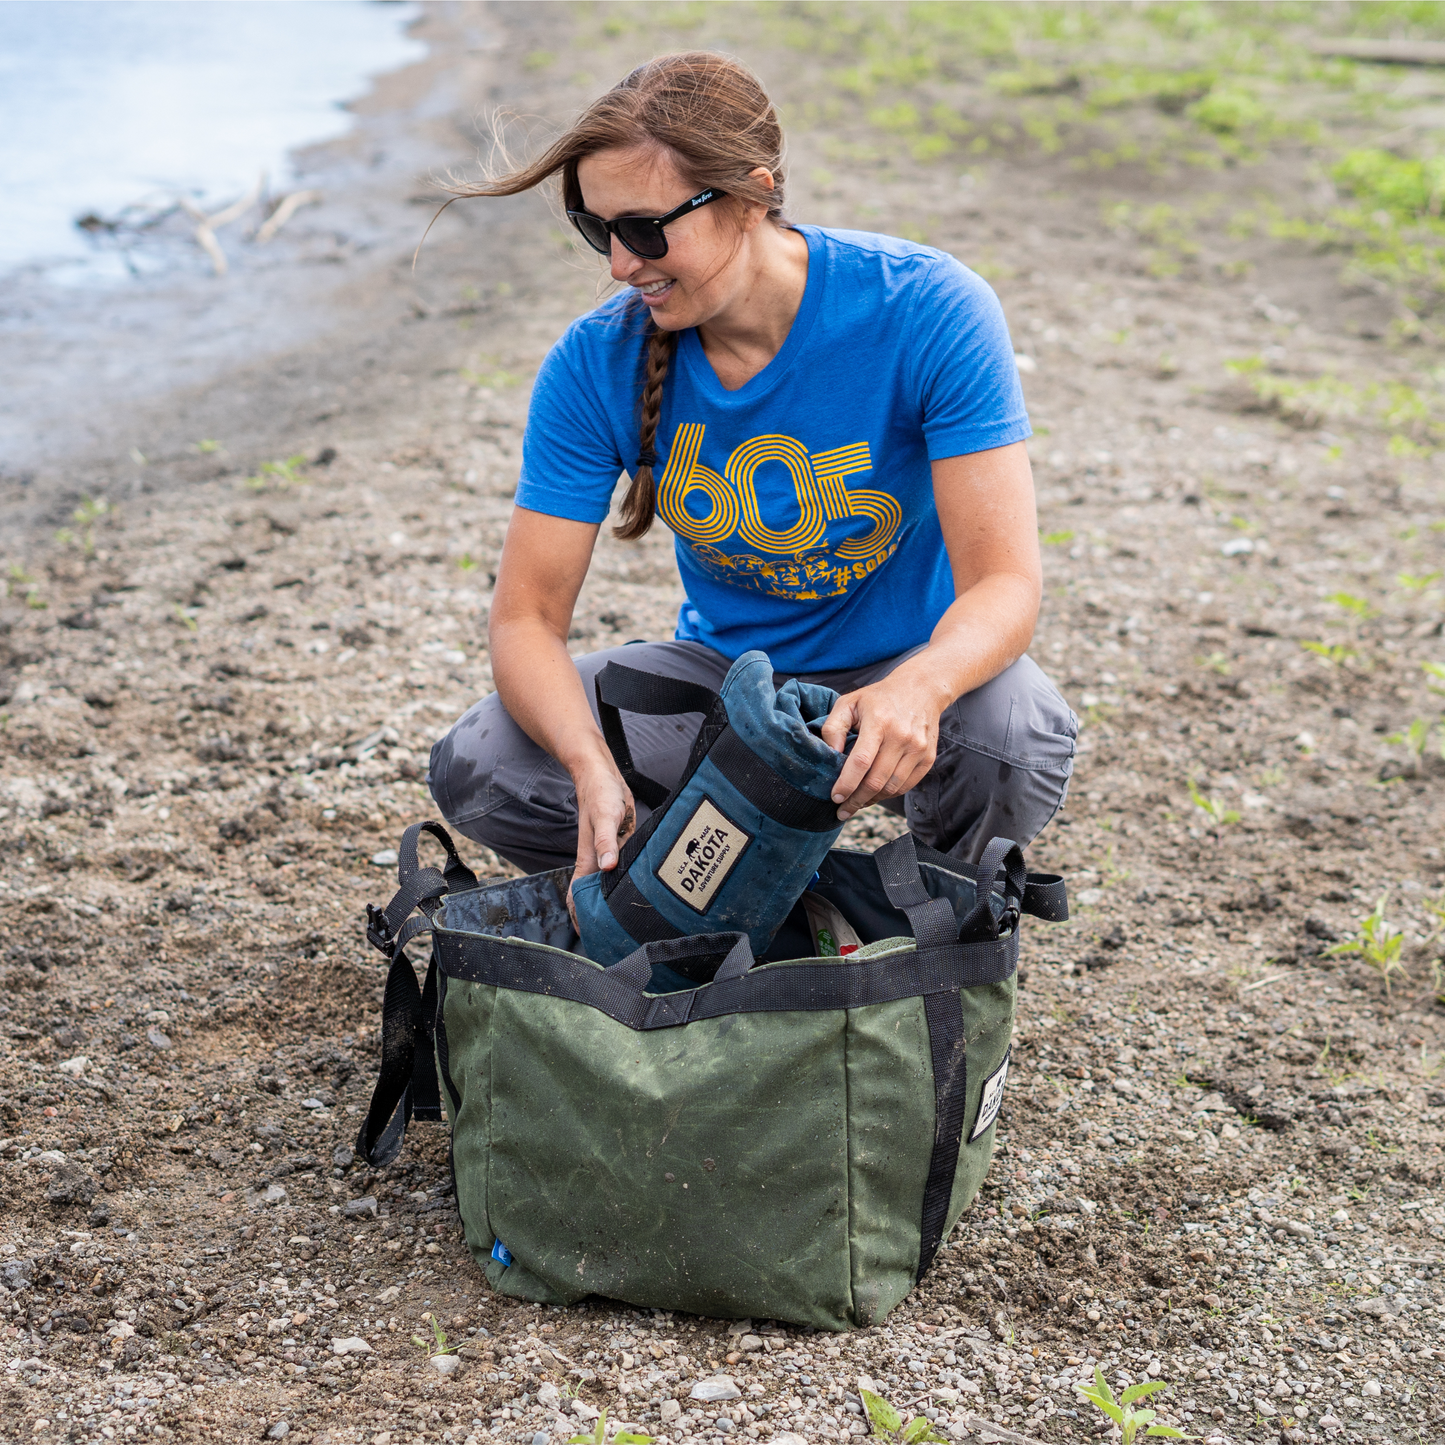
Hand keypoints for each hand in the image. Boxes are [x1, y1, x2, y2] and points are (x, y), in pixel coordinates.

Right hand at [567, 756, 635, 926]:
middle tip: (615, 941)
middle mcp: (597, 862)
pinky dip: (625, 884)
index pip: (578, 897)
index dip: (581, 919)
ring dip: (613, 903)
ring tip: (628, 925)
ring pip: (608, 886)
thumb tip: (607, 867)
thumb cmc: (601, 794)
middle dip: (599, 919)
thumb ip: (607, 842)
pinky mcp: (621, 848)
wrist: (602, 775)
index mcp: (589, 861)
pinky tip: (640, 892)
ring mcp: (609, 856)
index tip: (591, 940)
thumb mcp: (605, 817)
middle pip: (593, 898)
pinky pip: (621, 872)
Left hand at [820, 667, 949, 820]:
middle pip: (877, 780)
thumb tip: (830, 754)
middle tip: (843, 810)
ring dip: (872, 800)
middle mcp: (901, 736)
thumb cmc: (879, 698)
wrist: (921, 689)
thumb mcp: (849, 702)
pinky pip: (906, 785)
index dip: (847, 784)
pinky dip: (889, 794)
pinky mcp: (928, 758)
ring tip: (857, 803)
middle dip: (857, 800)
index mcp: (879, 722)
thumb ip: (833, 727)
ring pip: (892, 787)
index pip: (861, 761)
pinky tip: (876, 794)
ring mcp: (917, 749)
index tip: (835, 797)